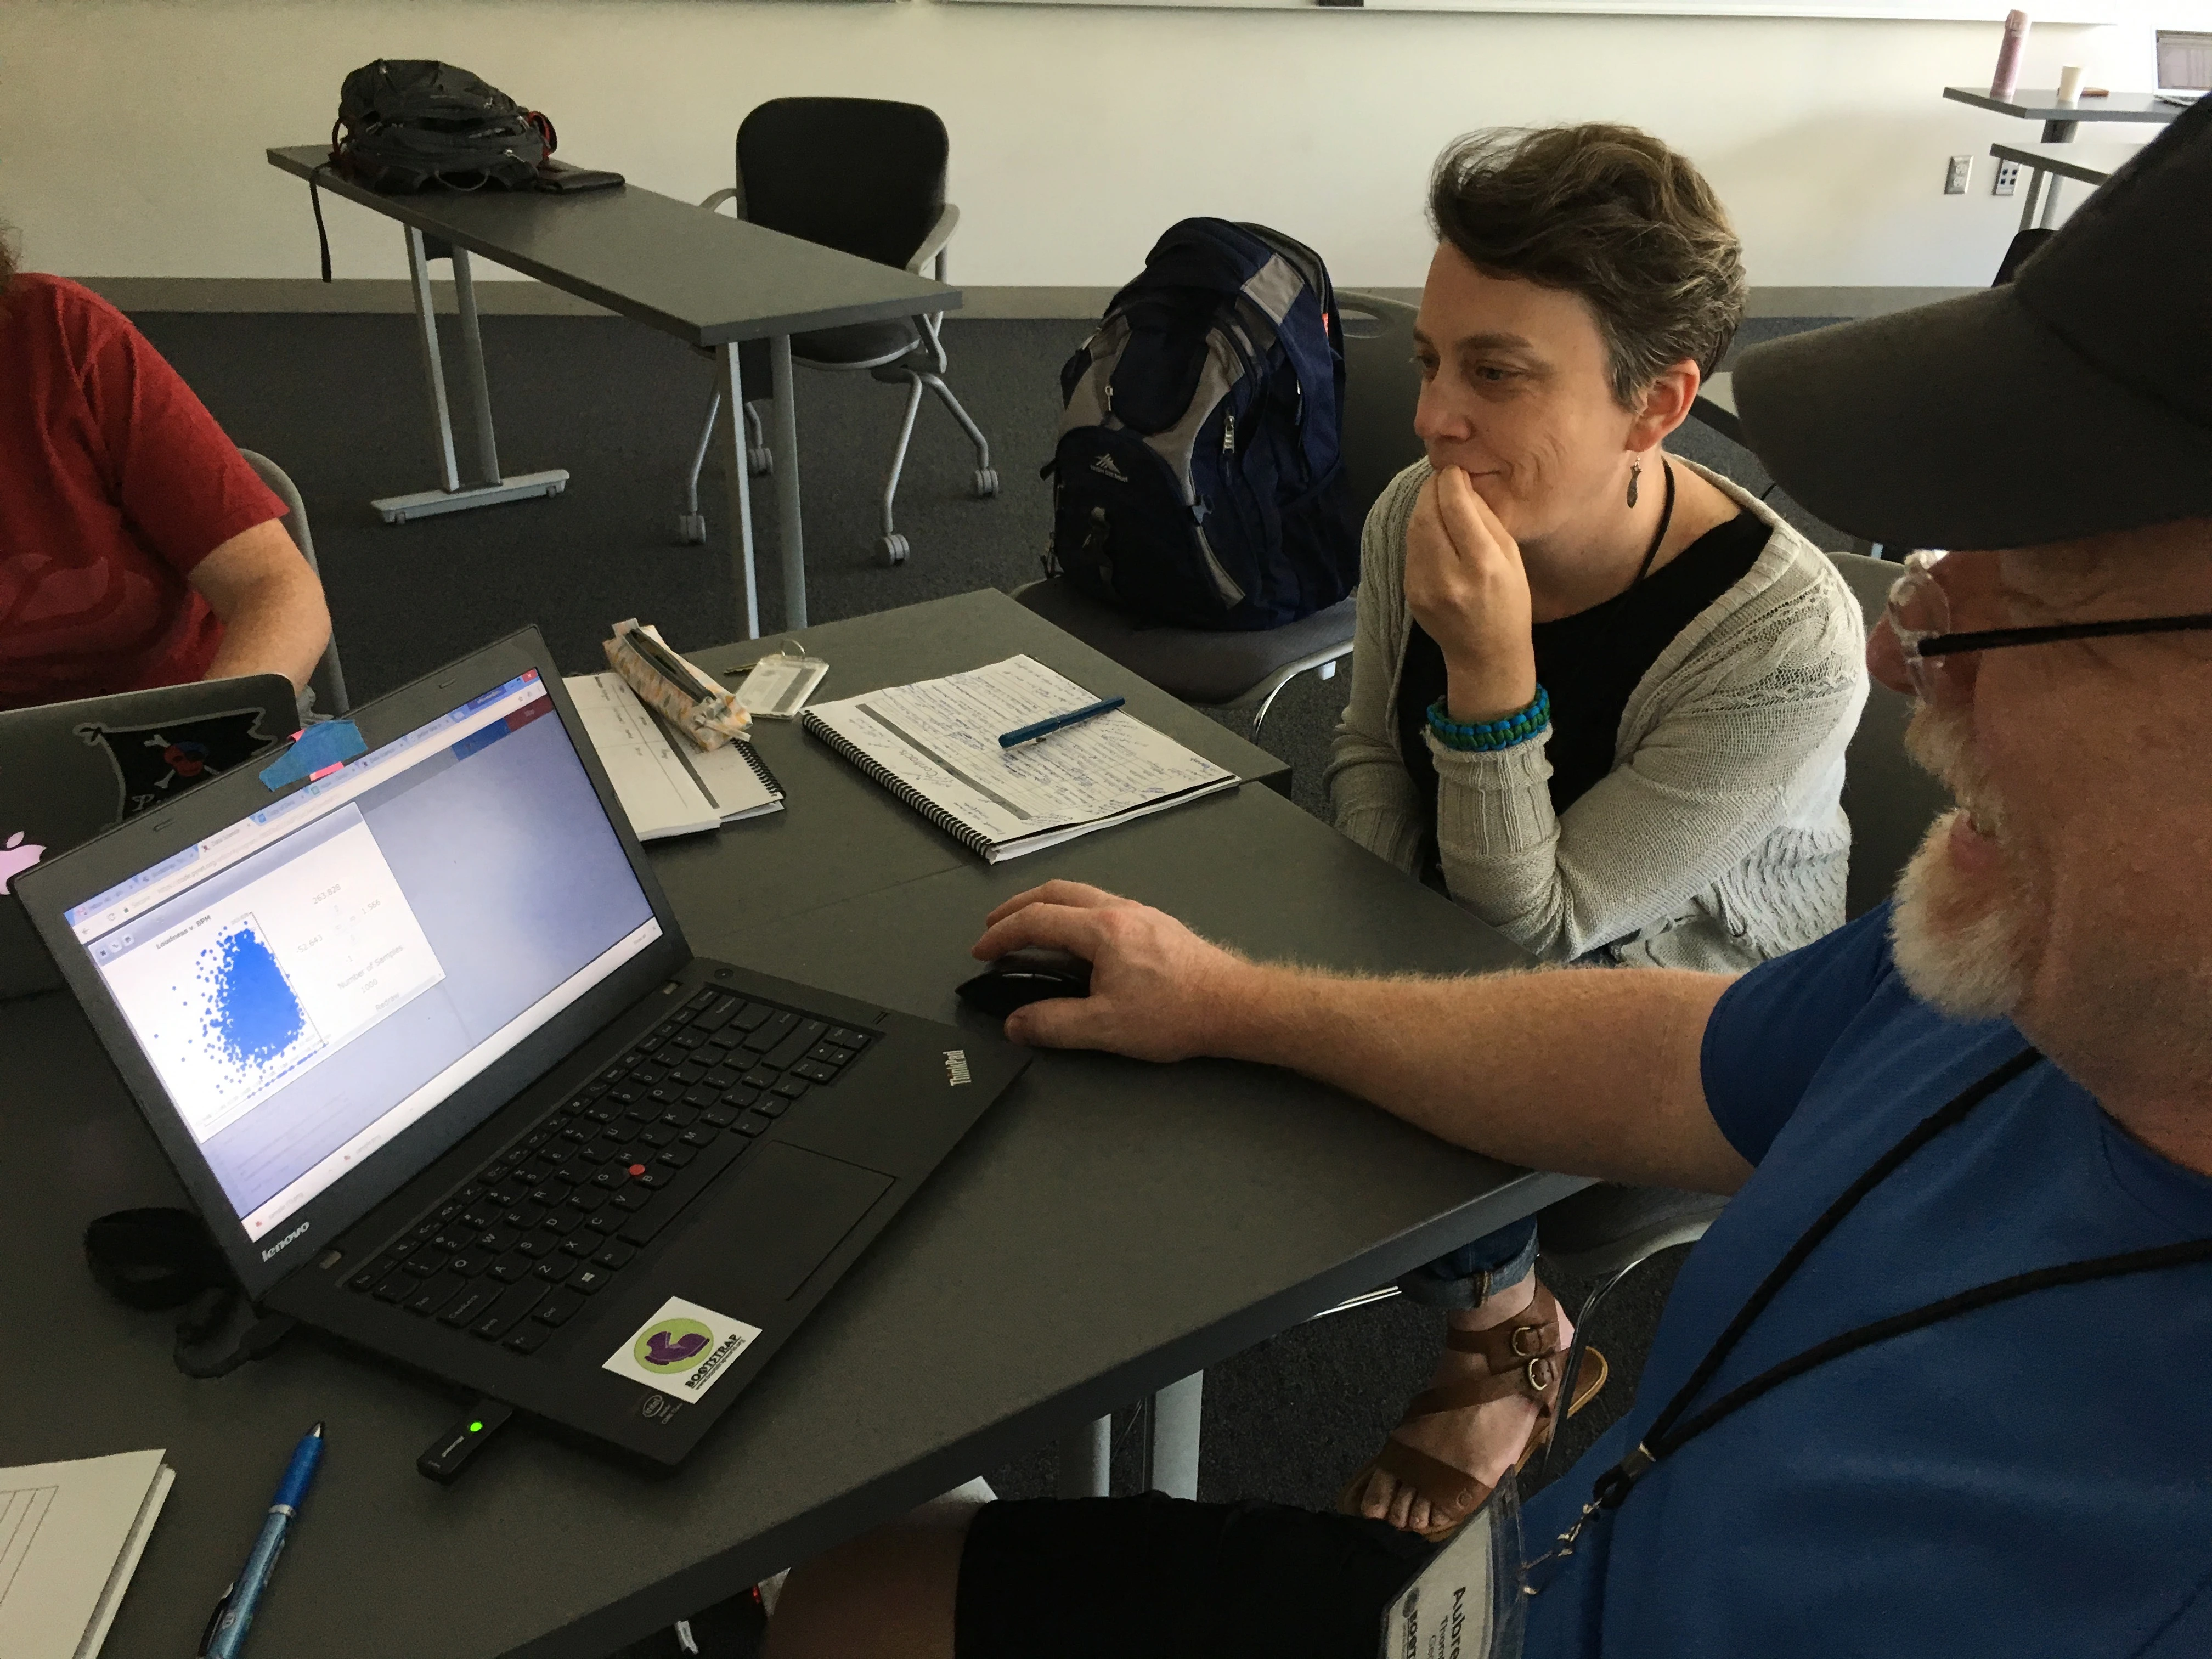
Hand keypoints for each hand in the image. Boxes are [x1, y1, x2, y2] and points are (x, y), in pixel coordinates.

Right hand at [973, 880, 1253, 1059]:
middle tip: (995, 927)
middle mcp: (1120, 911)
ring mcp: (1141, 914)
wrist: (1234, 1005)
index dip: (1001, 935)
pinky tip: (1077, 938)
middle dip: (1018, 907)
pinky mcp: (1156, 925)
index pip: (1036, 920)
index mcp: (1102, 929)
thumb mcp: (1105, 1026)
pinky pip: (1102, 905)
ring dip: (1047, 906)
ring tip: (1030, 929)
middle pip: (1056, 893)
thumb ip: (1053, 1023)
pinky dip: (1074, 913)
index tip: (981, 952)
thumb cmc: (1177, 1012)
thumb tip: (1016, 1023)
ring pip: (1081, 894)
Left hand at [1402, 467, 1536, 722]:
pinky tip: (1433, 529)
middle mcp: (1449, 575)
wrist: (1485, 654)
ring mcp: (1424, 586)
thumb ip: (1486, 519)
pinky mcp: (1410, 592)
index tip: (1455, 470)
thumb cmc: (1508, 603)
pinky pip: (1411, 549)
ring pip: (1414, 528)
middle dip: (1433, 489)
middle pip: (1427, 513)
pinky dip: (1419, 532)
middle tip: (1443, 479)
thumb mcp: (1511, 557)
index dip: (1451, 480)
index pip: (1455, 505)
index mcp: (1482, 563)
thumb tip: (1462, 484)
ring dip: (1423, 507)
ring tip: (1437, 499)